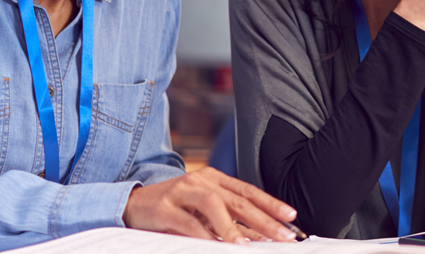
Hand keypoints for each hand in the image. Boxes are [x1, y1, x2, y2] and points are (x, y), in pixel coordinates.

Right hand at [123, 168, 298, 243]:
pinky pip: (189, 222)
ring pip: (214, 205)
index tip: (291, 217)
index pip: (248, 191)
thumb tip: (259, 235)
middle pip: (237, 199)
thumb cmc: (174, 208)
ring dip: (233, 227)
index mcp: (213, 178)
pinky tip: (217, 245)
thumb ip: (228, 219)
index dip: (271, 203)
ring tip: (248, 245)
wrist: (133, 203)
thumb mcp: (204, 211)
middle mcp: (200, 180)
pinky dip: (205, 235)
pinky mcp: (165, 207)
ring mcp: (182, 191)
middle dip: (263, 218)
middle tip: (283, 234)